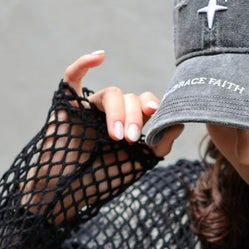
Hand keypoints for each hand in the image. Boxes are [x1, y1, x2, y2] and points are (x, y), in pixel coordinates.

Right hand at [22, 51, 182, 219]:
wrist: (70, 192)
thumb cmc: (103, 180)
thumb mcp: (137, 165)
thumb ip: (160, 146)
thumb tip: (179, 123)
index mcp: (130, 124)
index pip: (146, 105)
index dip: (152, 105)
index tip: (154, 114)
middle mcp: (112, 113)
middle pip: (130, 98)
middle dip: (134, 116)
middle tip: (129, 140)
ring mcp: (90, 107)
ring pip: (110, 93)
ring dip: (117, 111)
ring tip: (116, 136)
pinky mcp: (68, 105)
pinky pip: (72, 76)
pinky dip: (83, 63)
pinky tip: (99, 56)